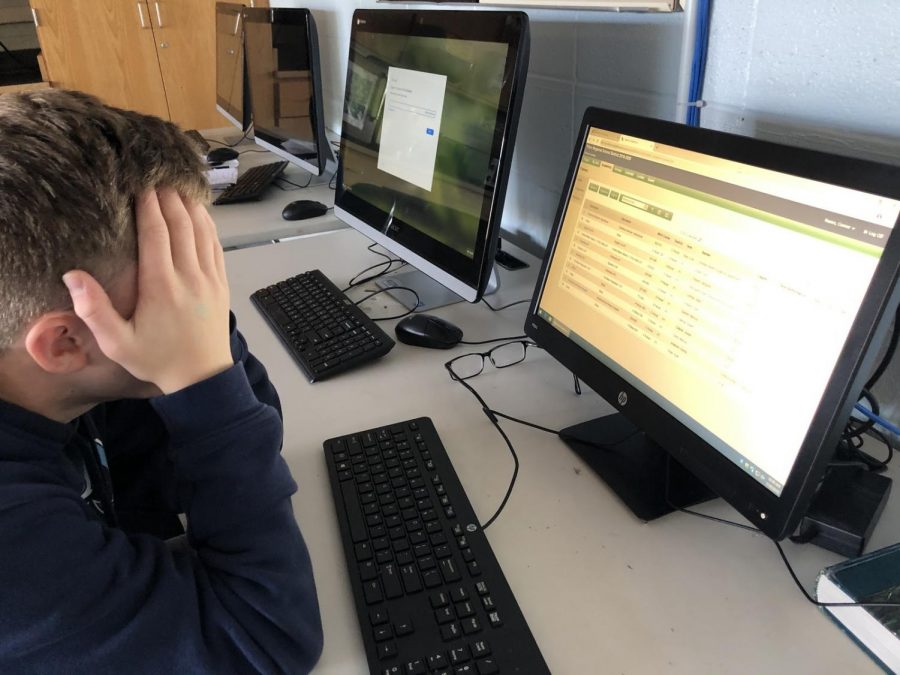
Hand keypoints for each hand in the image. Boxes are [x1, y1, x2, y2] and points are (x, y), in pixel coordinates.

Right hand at [63, 189, 232, 394]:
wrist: (202, 378)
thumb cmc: (157, 360)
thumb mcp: (118, 343)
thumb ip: (94, 310)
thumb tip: (73, 277)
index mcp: (161, 286)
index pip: (157, 234)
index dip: (149, 206)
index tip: (141, 186)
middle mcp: (189, 277)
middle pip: (181, 226)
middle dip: (169, 198)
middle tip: (158, 176)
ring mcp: (209, 279)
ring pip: (202, 232)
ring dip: (191, 207)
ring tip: (179, 187)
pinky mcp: (221, 285)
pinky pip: (216, 247)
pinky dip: (209, 226)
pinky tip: (201, 214)